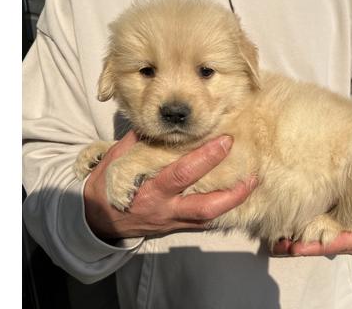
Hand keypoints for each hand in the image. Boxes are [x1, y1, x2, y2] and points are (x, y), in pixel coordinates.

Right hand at [83, 131, 256, 239]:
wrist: (100, 222)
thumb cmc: (107, 188)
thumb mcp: (115, 161)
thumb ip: (138, 142)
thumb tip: (160, 122)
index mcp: (149, 190)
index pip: (182, 174)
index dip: (205, 158)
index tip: (225, 141)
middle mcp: (165, 210)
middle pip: (204, 203)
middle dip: (230, 188)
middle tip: (250, 166)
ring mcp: (173, 222)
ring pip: (209, 218)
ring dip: (233, 201)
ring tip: (252, 182)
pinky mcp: (178, 228)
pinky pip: (205, 224)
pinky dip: (223, 211)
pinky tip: (237, 197)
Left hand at [272, 191, 351, 257]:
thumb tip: (347, 204)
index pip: (340, 243)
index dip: (317, 245)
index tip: (296, 247)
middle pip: (327, 247)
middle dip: (302, 248)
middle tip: (278, 247)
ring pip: (322, 244)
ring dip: (299, 242)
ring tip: (276, 242)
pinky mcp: (343, 235)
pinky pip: (323, 236)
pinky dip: (305, 234)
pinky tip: (286, 233)